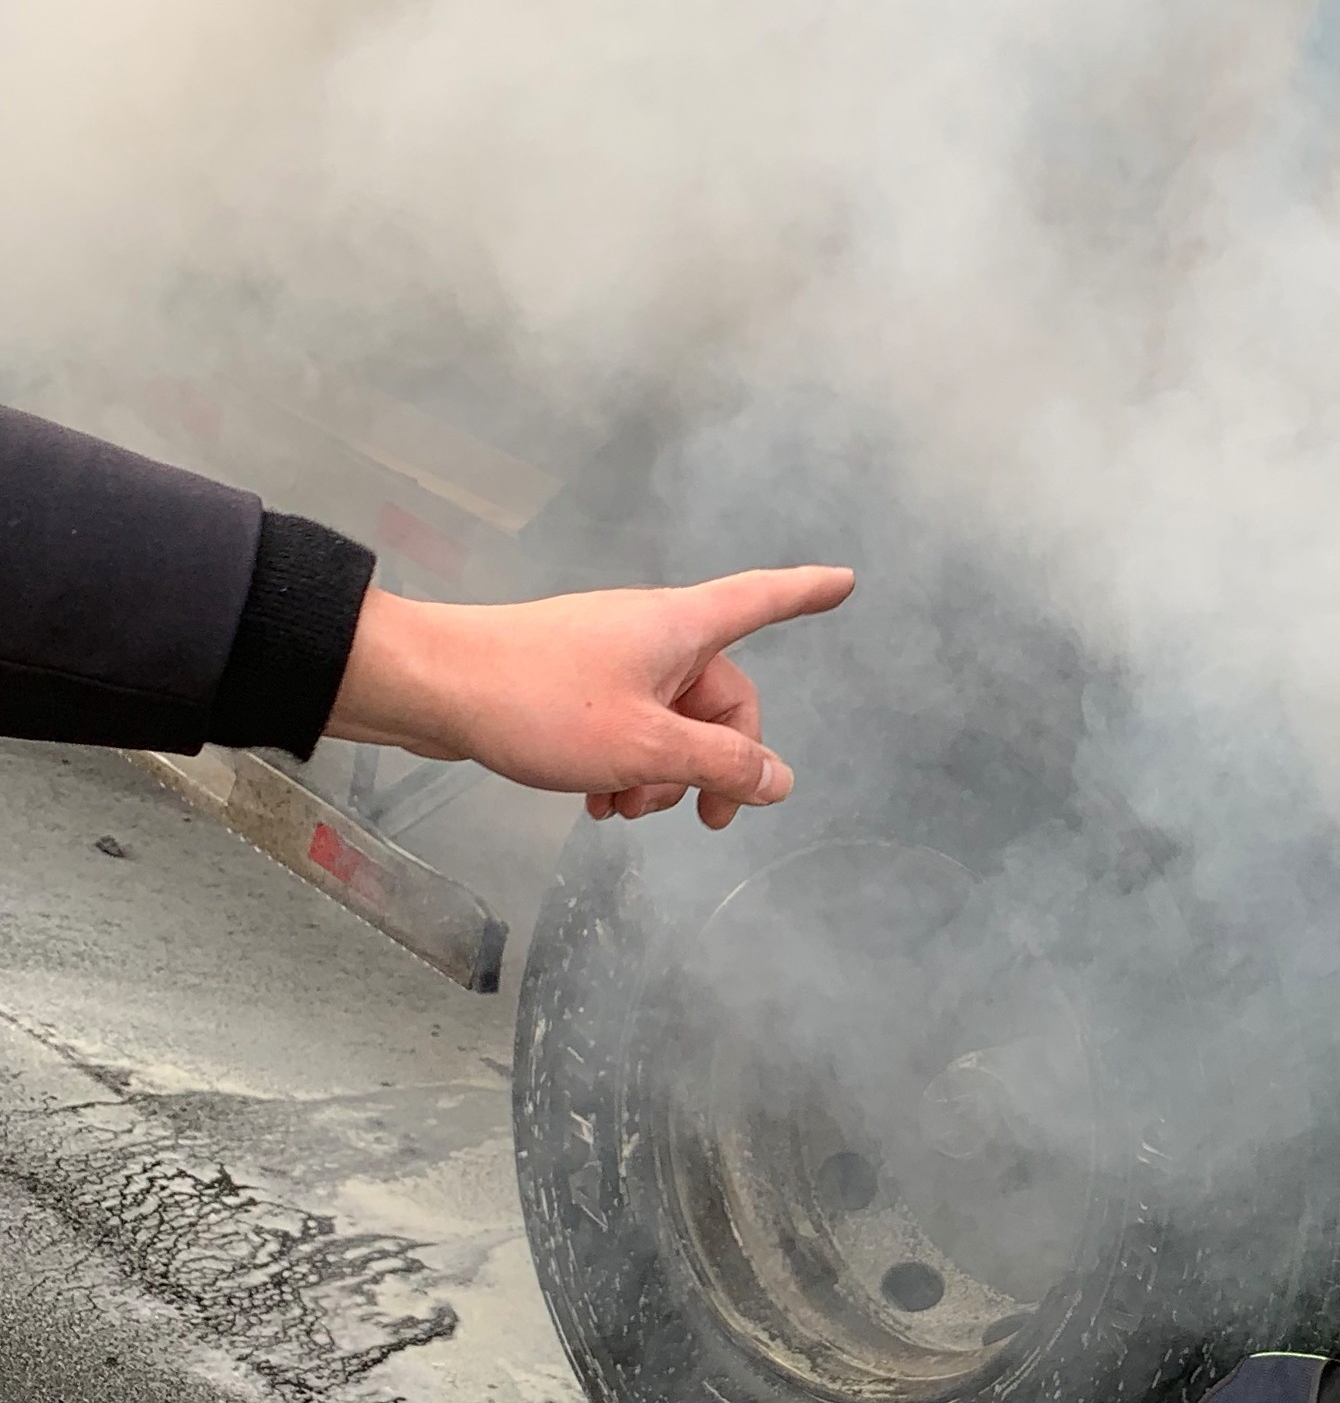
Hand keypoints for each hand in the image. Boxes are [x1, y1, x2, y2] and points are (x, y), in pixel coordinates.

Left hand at [327, 565, 854, 828]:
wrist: (432, 686)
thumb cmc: (538, 704)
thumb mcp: (646, 748)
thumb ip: (720, 767)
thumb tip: (781, 781)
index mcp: (681, 629)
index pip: (763, 601)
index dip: (807, 593)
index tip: (846, 581)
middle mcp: (653, 633)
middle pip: (720, 698)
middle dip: (712, 763)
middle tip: (698, 822)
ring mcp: (612, 655)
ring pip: (670, 720)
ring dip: (661, 774)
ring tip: (620, 809)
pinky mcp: (575, 679)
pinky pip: (628, 723)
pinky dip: (625, 763)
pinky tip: (595, 800)